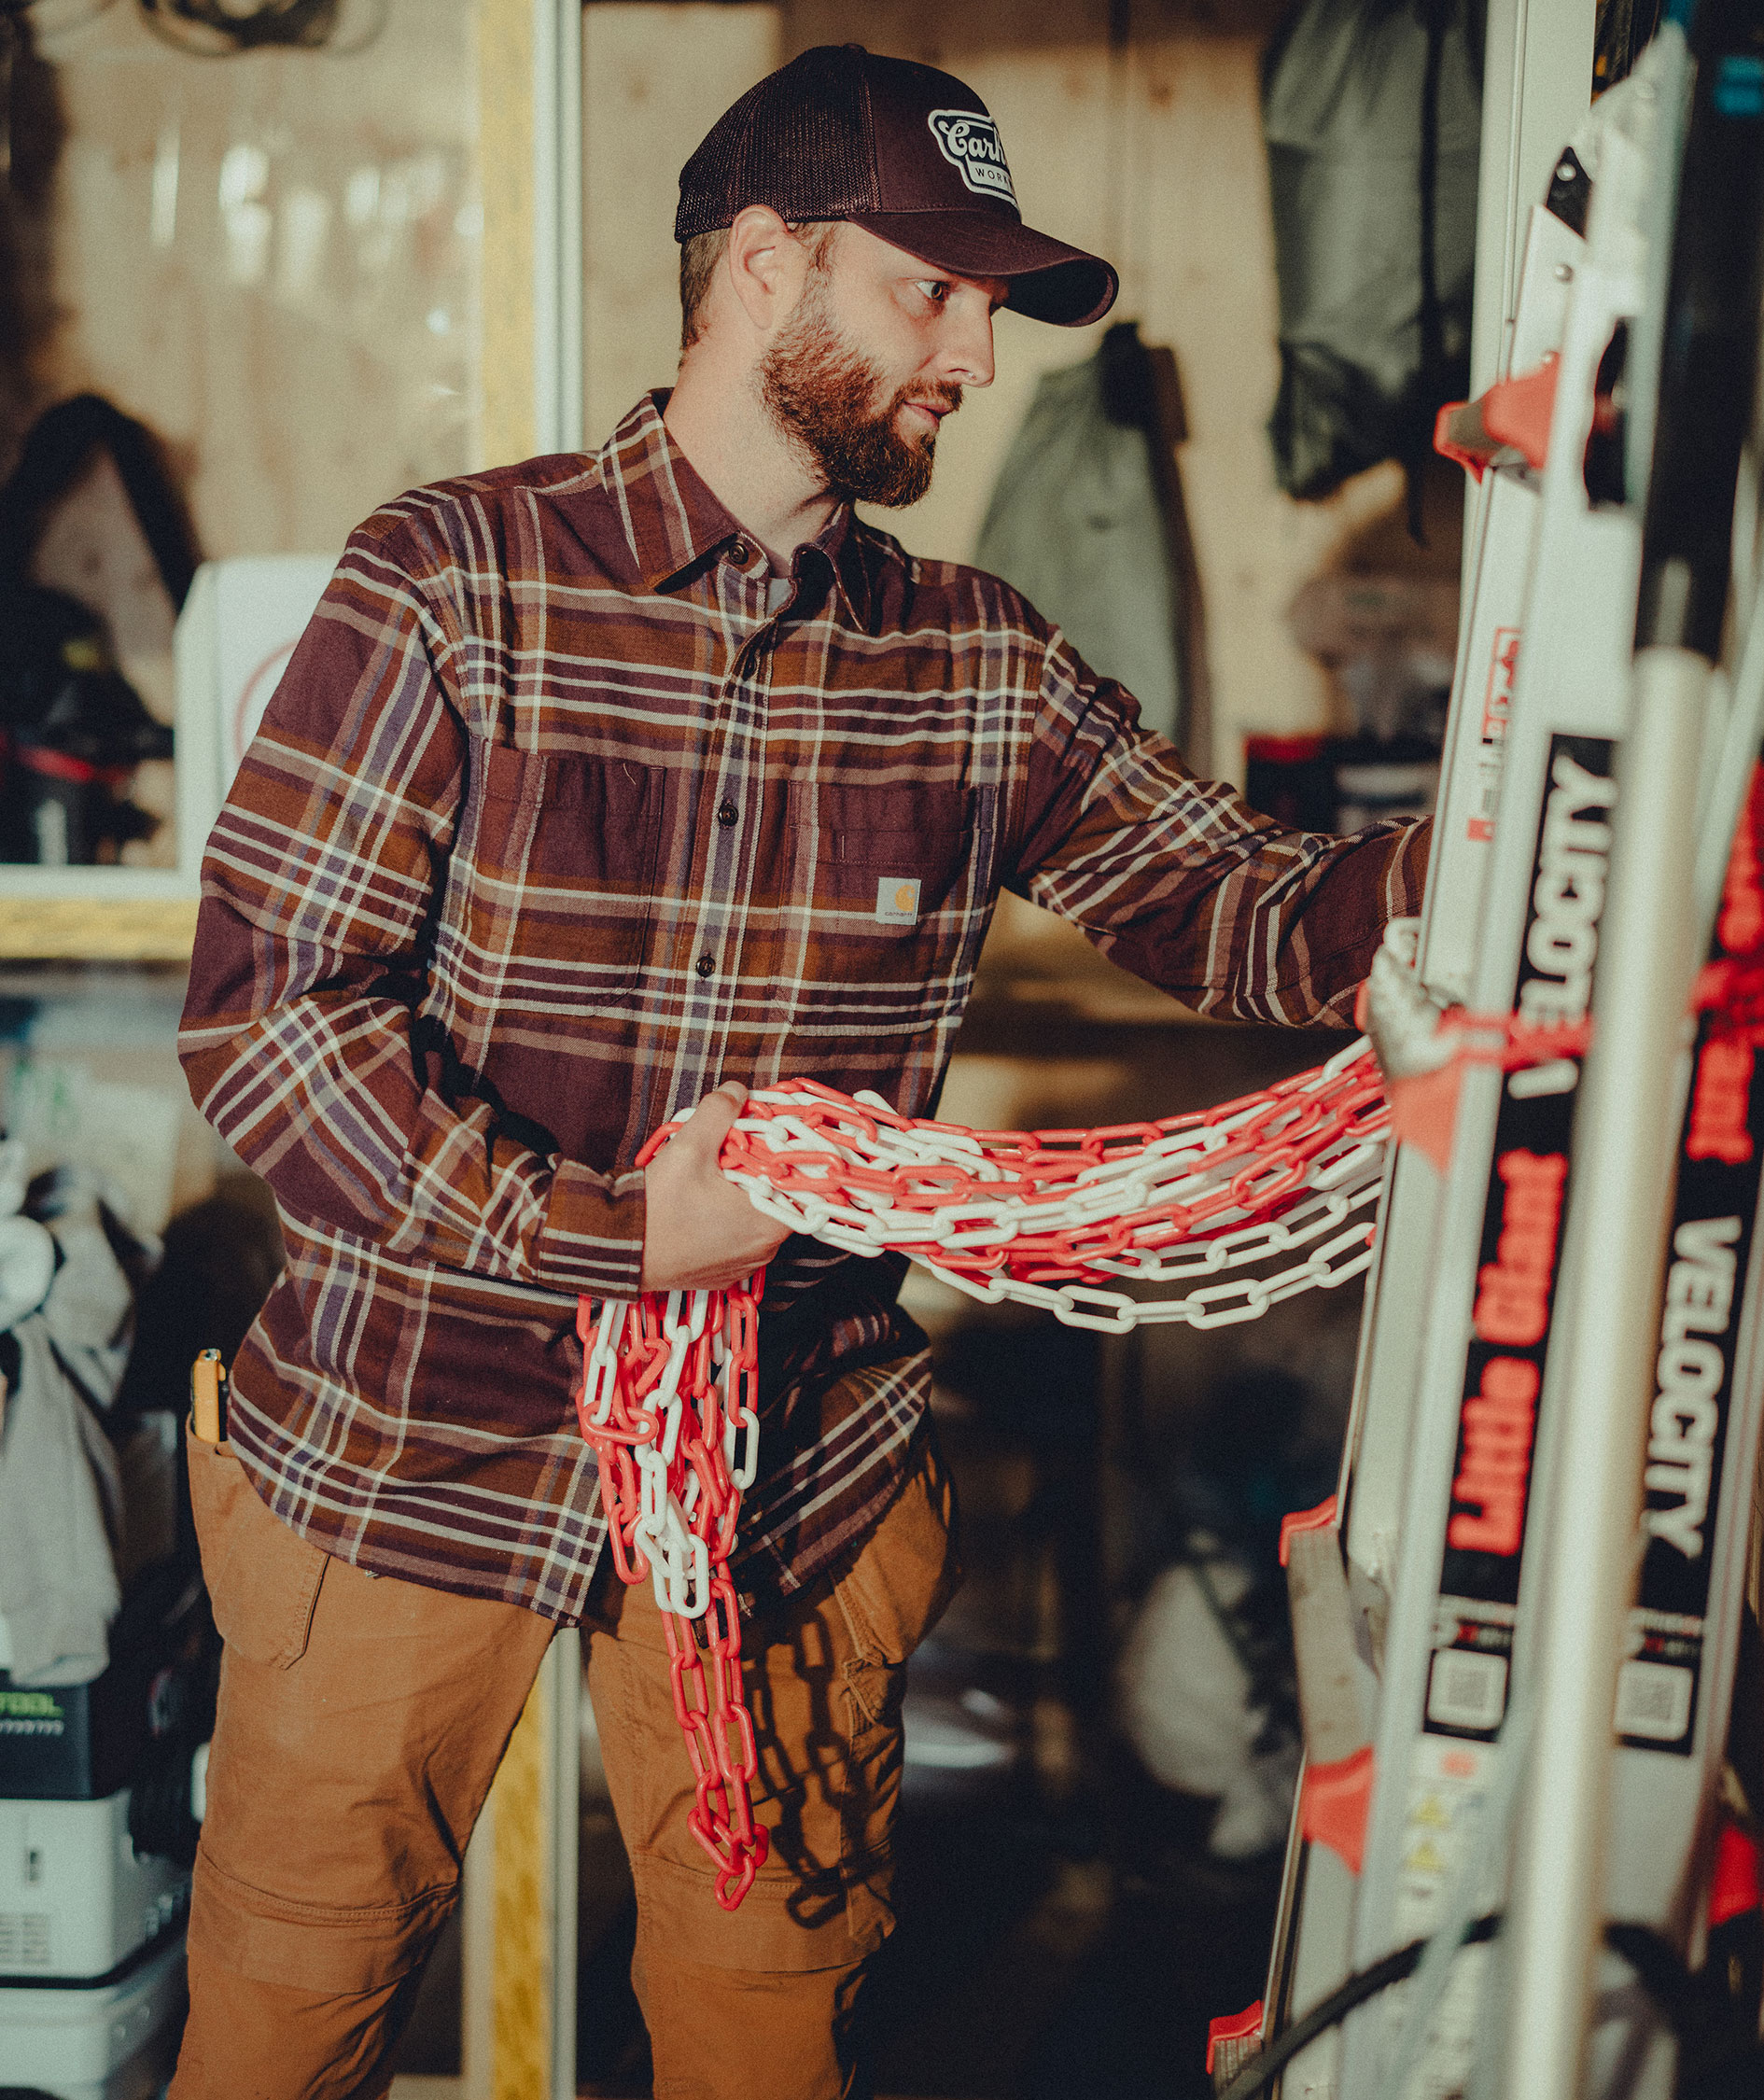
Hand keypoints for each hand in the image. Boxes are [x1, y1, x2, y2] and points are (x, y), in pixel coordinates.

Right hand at [640, 1082, 788, 1292]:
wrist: (617, 1251)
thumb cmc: (656, 1206)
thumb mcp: (688, 1147)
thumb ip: (719, 1112)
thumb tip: (738, 1090)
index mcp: (768, 1224)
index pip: (802, 1183)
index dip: (788, 1155)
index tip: (771, 1137)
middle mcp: (764, 1251)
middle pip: (779, 1199)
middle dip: (761, 1171)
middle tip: (736, 1150)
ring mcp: (744, 1266)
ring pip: (758, 1218)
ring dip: (744, 1195)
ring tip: (716, 1176)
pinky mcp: (724, 1273)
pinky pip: (739, 1239)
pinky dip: (729, 1220)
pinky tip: (706, 1204)